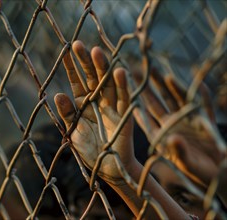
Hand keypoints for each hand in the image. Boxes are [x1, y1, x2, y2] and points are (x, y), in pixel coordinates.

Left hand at [54, 40, 134, 181]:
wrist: (107, 168)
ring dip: (103, 68)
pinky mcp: (125, 115)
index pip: (77, 81)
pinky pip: (124, 98)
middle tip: (79, 45)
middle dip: (86, 61)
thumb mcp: (72, 131)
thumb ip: (67, 114)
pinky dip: (122, 86)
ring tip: (96, 52)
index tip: (65, 51)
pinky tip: (118, 71)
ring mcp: (112, 106)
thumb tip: (57, 95)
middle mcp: (98, 100)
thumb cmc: (88, 149)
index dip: (71, 67)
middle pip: (92, 77)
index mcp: (83, 103)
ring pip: (108, 83)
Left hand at [133, 70, 226, 186]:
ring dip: (169, 85)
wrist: (219, 175)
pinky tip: (198, 84)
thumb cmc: (198, 173)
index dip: (135, 103)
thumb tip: (174, 138)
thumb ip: (180, 151)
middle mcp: (172, 125)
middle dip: (148, 87)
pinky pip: (203, 105)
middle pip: (157, 103)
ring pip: (176, 98)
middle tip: (138, 70)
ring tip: (161, 72)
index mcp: (161, 135)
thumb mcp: (187, 163)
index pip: (144, 116)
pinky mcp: (205, 121)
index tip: (125, 91)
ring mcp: (188, 121)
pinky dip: (201, 95)